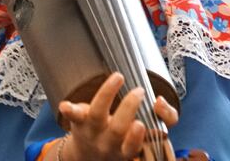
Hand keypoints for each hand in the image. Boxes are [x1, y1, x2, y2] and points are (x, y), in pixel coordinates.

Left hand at [59, 72, 178, 160]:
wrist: (89, 155)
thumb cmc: (125, 139)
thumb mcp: (147, 136)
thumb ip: (165, 117)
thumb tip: (160, 101)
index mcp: (125, 151)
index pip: (133, 147)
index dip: (136, 138)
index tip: (140, 124)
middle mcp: (108, 143)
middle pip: (117, 130)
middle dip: (128, 109)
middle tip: (139, 92)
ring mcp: (92, 132)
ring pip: (97, 115)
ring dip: (107, 95)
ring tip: (119, 76)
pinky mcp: (79, 121)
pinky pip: (73, 115)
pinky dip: (69, 109)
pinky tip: (64, 105)